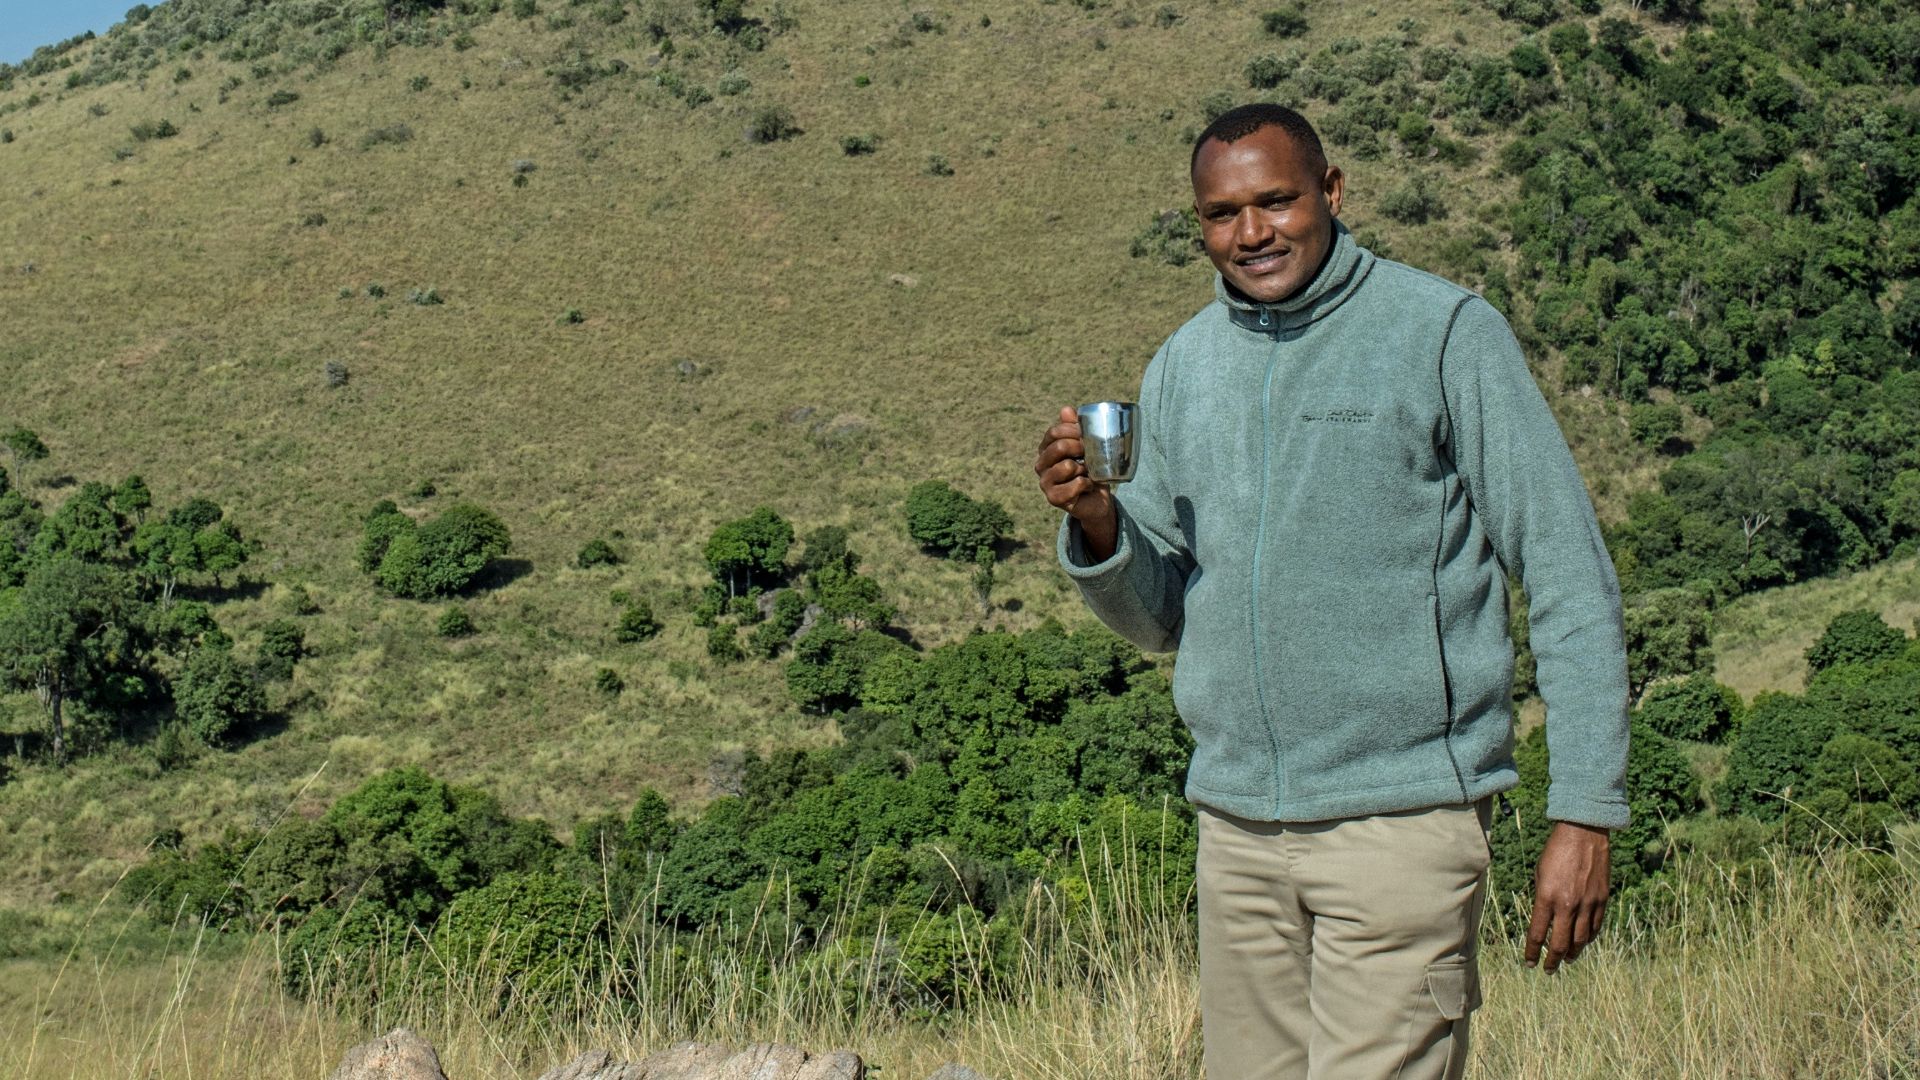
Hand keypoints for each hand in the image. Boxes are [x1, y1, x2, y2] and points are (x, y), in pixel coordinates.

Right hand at [1035, 406, 1117, 560]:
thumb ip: (1076, 427)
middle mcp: (1041, 465)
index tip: (1087, 434)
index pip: (1054, 432)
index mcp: (1046, 449)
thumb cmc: (1090, 470)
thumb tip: (1066, 409)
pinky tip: (1087, 487)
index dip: (1073, 430)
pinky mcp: (1053, 498)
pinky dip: (1087, 484)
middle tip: (1090, 454)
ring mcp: (1045, 482)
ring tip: (1087, 473)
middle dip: (1080, 447)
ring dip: (1085, 469)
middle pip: (1059, 447)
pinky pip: (1075, 485)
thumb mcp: (1087, 446)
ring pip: (1067, 466)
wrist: (1097, 499)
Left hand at [1525, 821, 1609, 972]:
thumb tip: (1544, 921)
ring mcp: (1587, 904)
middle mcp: (1568, 905)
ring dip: (1572, 953)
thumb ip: (1542, 899)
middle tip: (1548, 969)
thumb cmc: (1556, 851)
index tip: (1529, 962)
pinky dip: (1588, 939)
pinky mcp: (1602, 900)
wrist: (1583, 834)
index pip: (1537, 933)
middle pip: (1560, 944)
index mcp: (1547, 897)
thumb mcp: (1540, 874)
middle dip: (1552, 960)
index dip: (1532, 951)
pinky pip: (1595, 927)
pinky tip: (1582, 943)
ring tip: (1566, 959)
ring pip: (1580, 940)